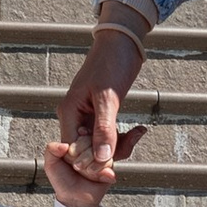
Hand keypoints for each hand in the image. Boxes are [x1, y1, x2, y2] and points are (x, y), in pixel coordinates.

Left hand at [43, 133, 138, 206]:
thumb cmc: (62, 180)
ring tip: (84, 172)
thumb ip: (51, 149)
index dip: (77, 143)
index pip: (82, 133)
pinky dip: (100, 171)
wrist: (73, 198)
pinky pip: (109, 163)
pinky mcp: (110, 168)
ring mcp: (101, 157)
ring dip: (90, 164)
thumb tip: (64, 145)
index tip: (71, 153)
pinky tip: (94, 176)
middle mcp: (91, 148)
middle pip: (93, 140)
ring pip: (101, 151)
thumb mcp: (51, 163)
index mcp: (79, 143)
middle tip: (76, 166)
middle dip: (83, 154)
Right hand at [57, 26, 144, 185]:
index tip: (112, 163)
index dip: (90, 161)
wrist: (122, 44)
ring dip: (118, 146)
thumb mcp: (108, 98)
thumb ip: (104, 128)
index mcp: (69, 112)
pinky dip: (121, 138)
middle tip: (131, 143)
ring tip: (137, 134)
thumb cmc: (111, 64)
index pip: (72, 150)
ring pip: (99, 145)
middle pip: (86, 151)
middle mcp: (74, 117)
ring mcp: (86, 116)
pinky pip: (107, 136)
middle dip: (108, 154)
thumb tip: (102, 158)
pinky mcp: (99, 115)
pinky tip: (138, 131)